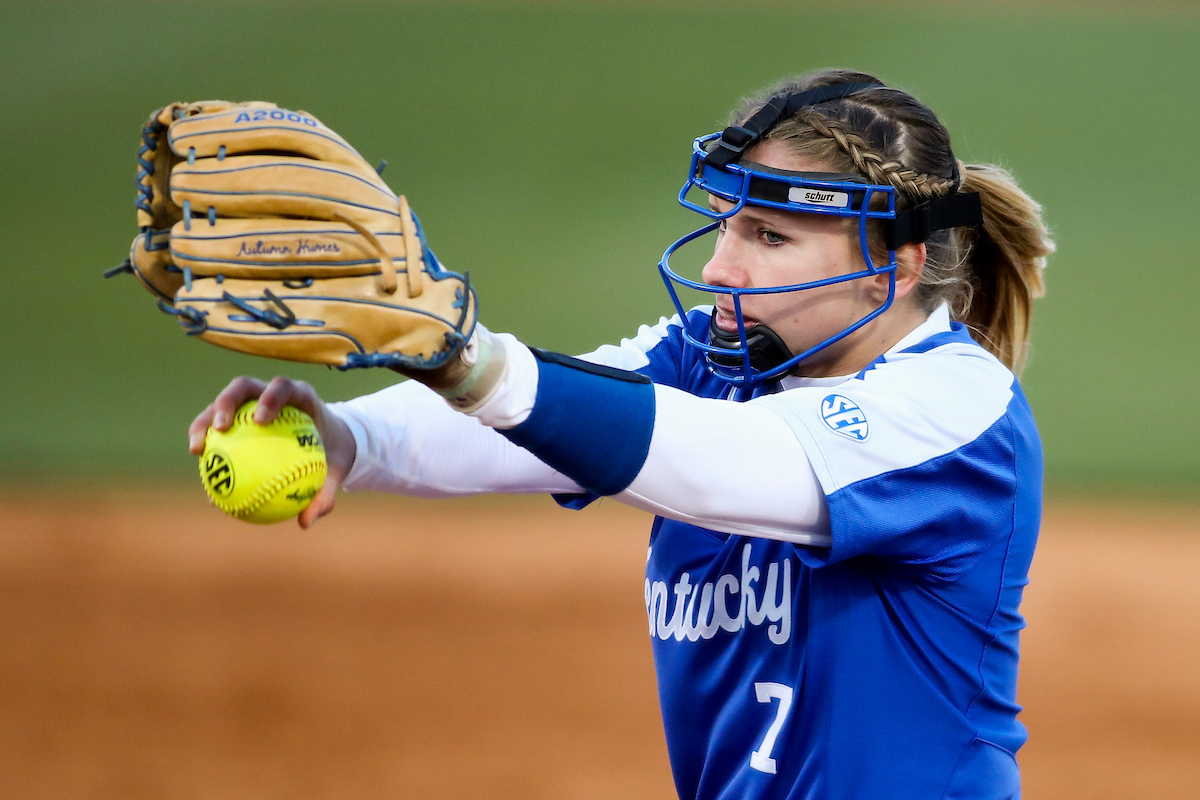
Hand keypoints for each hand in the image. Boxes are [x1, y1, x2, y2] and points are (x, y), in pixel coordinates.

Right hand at [188, 376, 355, 527]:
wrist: (331, 441)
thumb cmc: (333, 453)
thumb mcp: (337, 472)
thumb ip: (326, 494)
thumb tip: (304, 522)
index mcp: (301, 396)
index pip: (283, 387)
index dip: (270, 398)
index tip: (260, 421)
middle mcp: (272, 392)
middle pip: (243, 386)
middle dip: (227, 402)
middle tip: (220, 428)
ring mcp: (252, 399)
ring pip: (223, 404)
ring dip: (205, 421)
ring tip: (197, 450)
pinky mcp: (240, 412)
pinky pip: (219, 425)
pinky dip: (208, 441)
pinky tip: (201, 467)